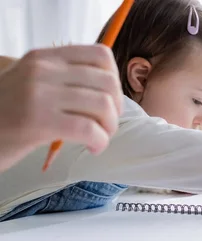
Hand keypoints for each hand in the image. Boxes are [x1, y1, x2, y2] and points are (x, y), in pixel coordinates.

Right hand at [0, 45, 122, 172]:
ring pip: (103, 105)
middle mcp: (43, 70)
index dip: (115, 80)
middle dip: (116, 109)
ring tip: (98, 138)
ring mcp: (40, 94)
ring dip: (109, 128)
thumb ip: (65, 79)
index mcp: (45, 57)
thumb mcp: (34, 84)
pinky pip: (89, 129)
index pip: (100, 55)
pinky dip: (100, 141)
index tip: (109, 100)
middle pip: (107, 83)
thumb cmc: (8, 114)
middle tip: (105, 125)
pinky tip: (93, 148)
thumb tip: (110, 91)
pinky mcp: (39, 121)